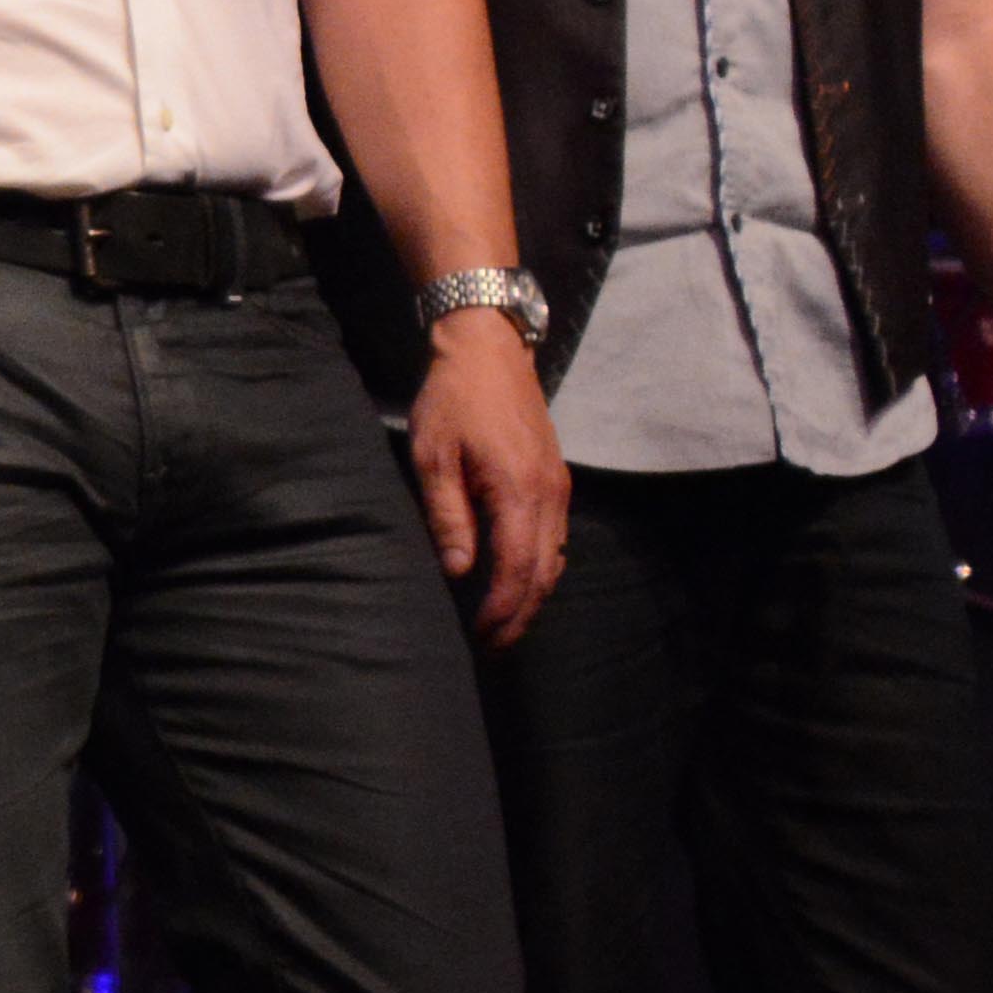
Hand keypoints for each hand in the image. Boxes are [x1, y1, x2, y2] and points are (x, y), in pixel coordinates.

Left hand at [412, 311, 572, 648]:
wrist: (488, 349)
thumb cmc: (452, 399)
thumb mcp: (433, 456)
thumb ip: (448, 515)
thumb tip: (458, 570)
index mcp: (518, 490)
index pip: (518, 568)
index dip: (501, 608)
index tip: (479, 634)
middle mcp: (549, 494)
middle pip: (544, 572)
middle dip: (520, 614)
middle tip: (492, 644)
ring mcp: (559, 486)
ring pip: (556, 557)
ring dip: (533, 594)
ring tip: (504, 622)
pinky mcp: (556, 478)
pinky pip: (556, 536)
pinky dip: (541, 566)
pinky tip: (519, 579)